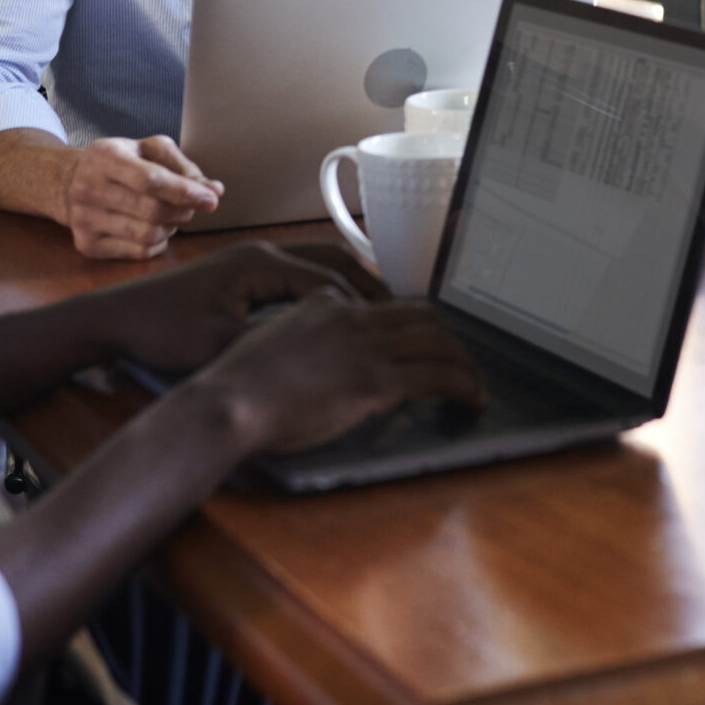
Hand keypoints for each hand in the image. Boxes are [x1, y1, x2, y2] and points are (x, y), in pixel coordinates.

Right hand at [59, 135, 221, 259]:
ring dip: (171, 228)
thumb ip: (184, 167)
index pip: (151, 180)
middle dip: (183, 211)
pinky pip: (138, 253)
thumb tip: (215, 190)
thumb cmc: (122, 163)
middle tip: (192, 207)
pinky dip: (157, 243)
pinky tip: (155, 229)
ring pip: (147, 234)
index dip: (185, 191)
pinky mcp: (86, 245)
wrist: (71, 183)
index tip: (211, 199)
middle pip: (152, 211)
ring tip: (171, 216)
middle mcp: (88, 187)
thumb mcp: (149, 150)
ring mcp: (84, 219)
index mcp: (105, 155)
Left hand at [83, 241, 363, 376]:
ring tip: (377, 315)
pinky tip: (333, 316)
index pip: (329, 279)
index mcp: (261, 263)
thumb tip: (319, 356)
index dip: (362, 305)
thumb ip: (270, 344)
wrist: (118, 318)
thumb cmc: (164, 330)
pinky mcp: (243, 272)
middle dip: (367, 285)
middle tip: (398, 316)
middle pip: (332, 260)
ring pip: (316, 264)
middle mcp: (263, 252)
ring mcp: (252, 259)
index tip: (390, 329)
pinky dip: (323, 290)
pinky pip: (297, 275)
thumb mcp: (220, 345)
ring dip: (347, 285)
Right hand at [193, 294, 484, 454]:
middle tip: (461, 362)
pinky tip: (470, 398)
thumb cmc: (238, 386)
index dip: (414, 323)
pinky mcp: (375, 379)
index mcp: (325, 303)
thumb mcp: (272, 343)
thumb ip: (303, 339)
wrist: (230, 401)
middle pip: (421, 317)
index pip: (385, 305)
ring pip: (437, 343)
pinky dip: (461, 384)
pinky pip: (435, 375)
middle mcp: (351, 317)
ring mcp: (366, 347)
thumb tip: (324, 357)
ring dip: (464, 363)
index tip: (426, 341)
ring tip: (474, 385)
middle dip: (449, 339)